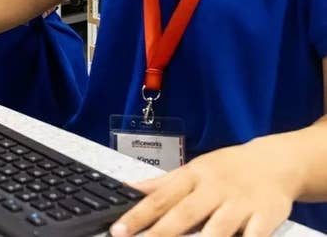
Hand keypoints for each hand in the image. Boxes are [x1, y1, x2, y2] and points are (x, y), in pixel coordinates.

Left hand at [110, 139, 297, 236]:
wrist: (274, 161)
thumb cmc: (227, 168)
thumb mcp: (194, 169)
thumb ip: (162, 183)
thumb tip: (129, 188)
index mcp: (193, 176)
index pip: (160, 198)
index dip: (138, 215)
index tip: (118, 230)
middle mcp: (214, 189)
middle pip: (184, 213)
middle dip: (162, 233)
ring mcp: (240, 203)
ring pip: (218, 228)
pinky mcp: (265, 217)